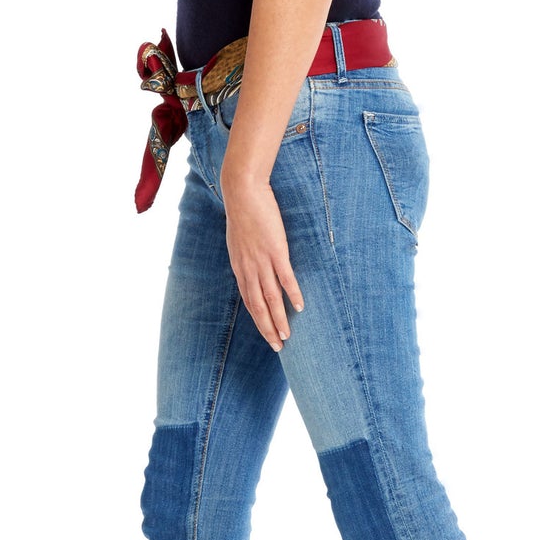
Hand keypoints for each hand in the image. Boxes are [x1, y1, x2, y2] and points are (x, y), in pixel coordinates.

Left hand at [221, 173, 304, 352]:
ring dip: (279, 319)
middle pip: (258, 306)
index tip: (267, 335)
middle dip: (267, 329)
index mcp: (240, 267)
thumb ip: (246, 256)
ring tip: (287, 337)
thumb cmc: (243, 212)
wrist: (242, 191)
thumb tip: (251, 265)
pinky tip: (299, 307)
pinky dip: (292, 294)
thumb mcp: (239, 239)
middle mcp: (249, 269)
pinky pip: (285, 278)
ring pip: (270, 298)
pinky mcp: (276, 251)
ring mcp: (262, 261)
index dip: (258, 320)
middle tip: (278, 347)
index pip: (249, 301)